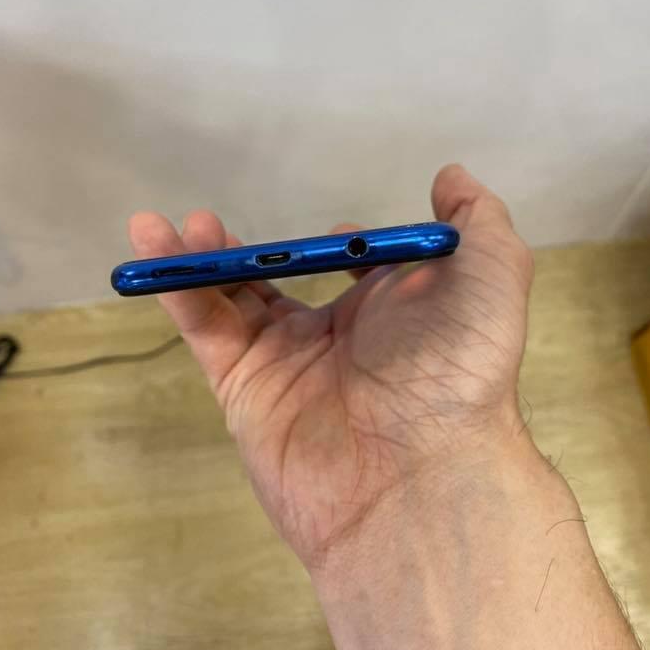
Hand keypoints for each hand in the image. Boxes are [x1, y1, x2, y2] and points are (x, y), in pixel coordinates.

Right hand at [129, 165, 533, 567]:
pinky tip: (158, 248)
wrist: (419, 473)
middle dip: (246, 250)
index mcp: (390, 312)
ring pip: (230, 301)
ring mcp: (286, 364)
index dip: (340, 246)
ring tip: (167, 225)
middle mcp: (337, 338)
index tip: (338, 234)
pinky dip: (178, 289)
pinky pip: (206, 330)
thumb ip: (475, 219)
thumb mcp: (492, 275)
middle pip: (278, 281)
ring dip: (198, 259)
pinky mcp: (245, 389)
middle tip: (210, 221)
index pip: (352, 273)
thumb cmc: (459, 366)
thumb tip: (450, 176)